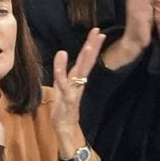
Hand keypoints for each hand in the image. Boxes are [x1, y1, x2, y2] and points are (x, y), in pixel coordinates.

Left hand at [50, 28, 105, 142]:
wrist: (65, 128)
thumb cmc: (62, 109)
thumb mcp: (61, 88)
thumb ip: (62, 73)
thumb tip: (63, 59)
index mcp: (78, 79)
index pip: (86, 60)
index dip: (92, 46)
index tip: (97, 32)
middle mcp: (79, 83)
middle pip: (88, 61)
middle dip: (93, 46)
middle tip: (98, 31)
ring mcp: (75, 90)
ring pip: (81, 71)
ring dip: (86, 57)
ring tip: (90, 44)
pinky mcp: (68, 98)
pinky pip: (64, 82)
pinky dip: (62, 69)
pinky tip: (62, 56)